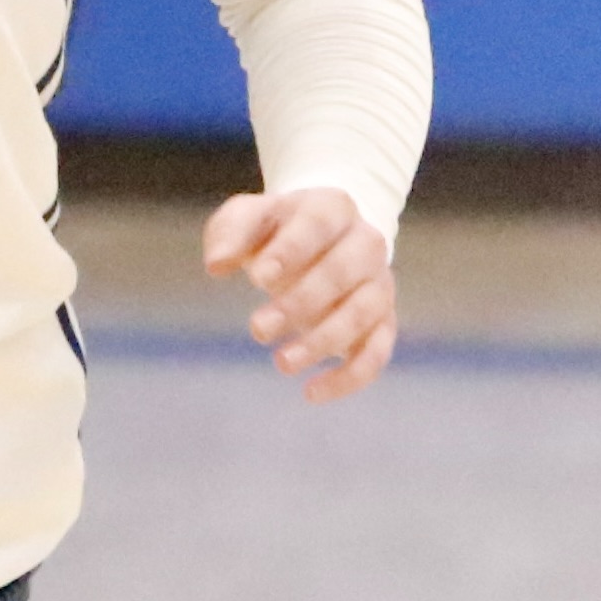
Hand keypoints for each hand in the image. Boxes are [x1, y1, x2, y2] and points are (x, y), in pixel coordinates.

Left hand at [204, 187, 398, 403]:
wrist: (322, 239)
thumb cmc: (277, 230)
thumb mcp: (248, 218)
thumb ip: (230, 233)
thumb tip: (216, 265)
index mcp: (332, 208)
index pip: (317, 225)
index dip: (290, 251)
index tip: (257, 278)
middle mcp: (365, 243)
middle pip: (343, 271)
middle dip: (300, 303)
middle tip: (257, 329)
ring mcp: (379, 283)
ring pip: (363, 313)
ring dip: (324, 341)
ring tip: (281, 363)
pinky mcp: (383, 321)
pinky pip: (377, 352)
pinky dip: (350, 376)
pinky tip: (311, 392)